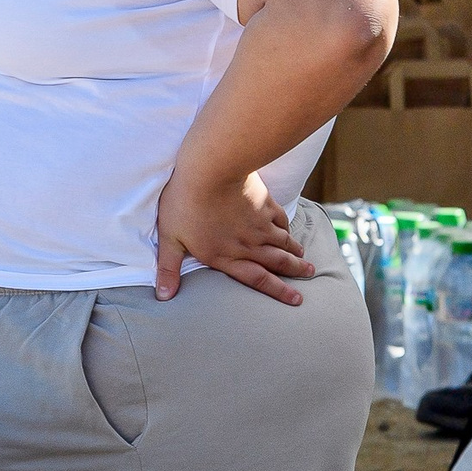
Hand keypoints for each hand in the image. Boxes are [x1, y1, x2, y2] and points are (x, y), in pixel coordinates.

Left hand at [154, 166, 312, 302]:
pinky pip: (281, 220)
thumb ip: (168, 268)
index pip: (256, 279)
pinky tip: (290, 231)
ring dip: (295, 253)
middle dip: (294, 271)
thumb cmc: (184, 204)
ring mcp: (259, 224)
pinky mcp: (265, 204)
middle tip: (308, 275)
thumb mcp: (170, 239)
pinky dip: (288, 228)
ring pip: (283, 243)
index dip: (277, 291)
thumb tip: (163, 296)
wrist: (210, 172)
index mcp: (225, 256)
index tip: (295, 299)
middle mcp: (247, 244)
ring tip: (305, 260)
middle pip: (276, 262)